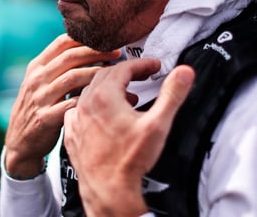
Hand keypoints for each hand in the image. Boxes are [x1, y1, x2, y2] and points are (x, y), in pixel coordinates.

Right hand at [4, 33, 121, 177]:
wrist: (20, 143)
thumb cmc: (39, 108)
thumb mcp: (41, 83)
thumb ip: (59, 67)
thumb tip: (91, 50)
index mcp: (36, 67)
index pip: (62, 43)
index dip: (86, 39)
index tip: (107, 41)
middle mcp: (36, 80)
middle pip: (70, 57)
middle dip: (96, 52)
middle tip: (117, 53)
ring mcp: (39, 98)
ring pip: (73, 78)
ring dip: (97, 74)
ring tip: (115, 75)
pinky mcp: (45, 118)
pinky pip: (71, 104)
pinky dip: (90, 99)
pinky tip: (106, 98)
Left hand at [63, 59, 194, 216]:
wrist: (109, 191)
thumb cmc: (129, 162)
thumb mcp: (158, 124)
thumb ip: (172, 94)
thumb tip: (183, 73)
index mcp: (105, 96)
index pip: (123, 67)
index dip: (142, 64)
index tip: (154, 66)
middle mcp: (86, 103)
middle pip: (106, 75)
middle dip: (128, 73)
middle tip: (144, 76)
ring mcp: (77, 118)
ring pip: (91, 90)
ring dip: (111, 88)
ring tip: (129, 97)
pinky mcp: (73, 133)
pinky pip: (80, 109)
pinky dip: (95, 105)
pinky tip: (106, 115)